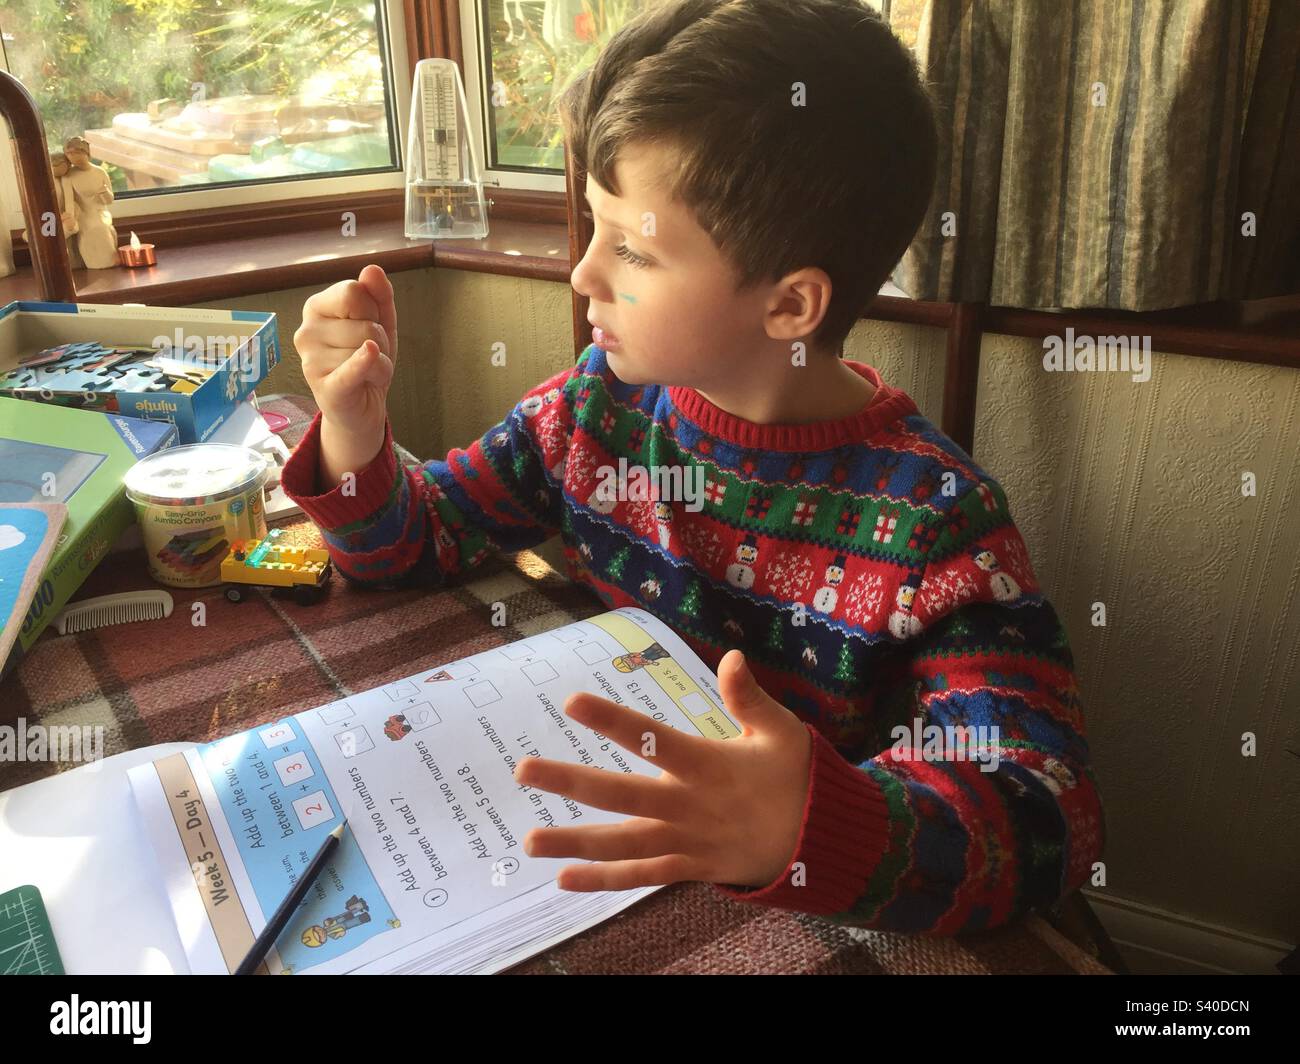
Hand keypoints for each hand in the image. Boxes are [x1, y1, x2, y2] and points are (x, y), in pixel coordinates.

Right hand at [295, 263, 398, 439]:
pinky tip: (369, 355)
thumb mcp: (380, 323)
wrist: (361, 408)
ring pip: (369, 347)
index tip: (367, 326)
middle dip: (380, 340)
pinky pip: (350, 368)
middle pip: (365, 322)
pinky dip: (363, 362)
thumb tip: (372, 269)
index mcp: (316, 308)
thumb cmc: (367, 360)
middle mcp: (307, 332)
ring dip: (382, 364)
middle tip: (369, 356)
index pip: (354, 291)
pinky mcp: (325, 388)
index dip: (373, 310)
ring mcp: (311, 360)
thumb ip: (379, 295)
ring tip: (367, 373)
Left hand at [515, 650, 813, 891]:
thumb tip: (730, 657)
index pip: (654, 740)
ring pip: (624, 844)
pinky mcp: (689, 869)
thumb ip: (749, 697)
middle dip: (572, 783)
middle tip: (523, 770)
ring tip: (529, 840)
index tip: (572, 702)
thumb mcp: (782, 730)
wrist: (822, 843)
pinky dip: (603, 880)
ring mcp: (687, 842)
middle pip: (624, 796)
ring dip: (575, 842)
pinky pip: (641, 878)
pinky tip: (563, 879)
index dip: (613, 721)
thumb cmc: (796, 776)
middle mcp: (691, 806)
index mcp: (710, 765)